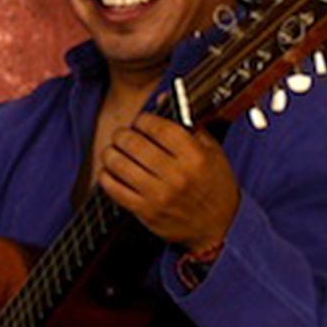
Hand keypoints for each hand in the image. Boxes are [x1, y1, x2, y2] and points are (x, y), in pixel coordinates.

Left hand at [97, 114, 238, 251]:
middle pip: (134, 144)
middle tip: (120, 135)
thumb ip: (189, 125)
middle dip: (121, 135)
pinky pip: (114, 189)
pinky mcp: (146, 212)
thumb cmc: (214, 186)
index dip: (143, 120)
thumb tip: (162, 99)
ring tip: (112, 150)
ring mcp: (159, 195)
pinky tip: (109, 171)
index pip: (158, 128)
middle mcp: (177, 175)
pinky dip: (106, 176)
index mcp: (195, 156)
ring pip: (119, 165)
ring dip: (110, 153)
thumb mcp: (212, 152)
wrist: (220, 227)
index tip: (140, 121)